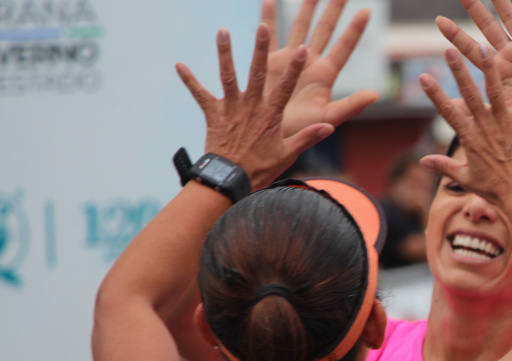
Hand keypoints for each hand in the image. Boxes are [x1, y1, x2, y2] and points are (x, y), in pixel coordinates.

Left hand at [176, 25, 333, 189]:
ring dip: (225, 53)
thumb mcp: (288, 154)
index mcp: (271, 115)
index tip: (302, 50)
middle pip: (257, 73)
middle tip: (262, 28)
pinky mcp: (213, 115)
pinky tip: (179, 65)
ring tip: (222, 32)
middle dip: (260, 49)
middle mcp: (251, 107)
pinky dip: (189, 80)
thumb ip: (308, 137)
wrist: (230, 180)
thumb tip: (329, 126)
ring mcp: (231, 109)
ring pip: (228, 76)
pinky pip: (200, 95)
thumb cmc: (260, 169)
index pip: (286, 87)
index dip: (295, 68)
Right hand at [260, 0, 378, 136]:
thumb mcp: (328, 118)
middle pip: (325, 30)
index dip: (355, 30)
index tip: (367, 11)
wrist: (271, 135)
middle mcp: (310, 62)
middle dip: (333, 10)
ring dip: (307, 8)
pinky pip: (271, 35)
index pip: (344, 47)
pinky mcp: (270, 61)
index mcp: (326, 74)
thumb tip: (375, 95)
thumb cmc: (302, 130)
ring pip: (300, 26)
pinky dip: (270, 18)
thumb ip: (350, 106)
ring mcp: (291, 59)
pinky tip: (270, 0)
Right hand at [418, 46, 511, 205]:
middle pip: (468, 95)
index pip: (448, 112)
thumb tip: (423, 161)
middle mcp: (485, 128)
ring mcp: (506, 124)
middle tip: (449, 50)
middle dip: (458, 71)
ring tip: (484, 48)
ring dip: (489, 69)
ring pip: (494, 91)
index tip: (424, 77)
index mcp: (469, 138)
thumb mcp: (466, 178)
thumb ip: (443, 166)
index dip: (435, 94)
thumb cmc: (495, 190)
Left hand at [437, 0, 511, 144]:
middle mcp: (510, 54)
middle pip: (488, 27)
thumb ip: (480, 107)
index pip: (471, 49)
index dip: (456, 36)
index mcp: (496, 70)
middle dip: (475, 9)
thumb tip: (451, 107)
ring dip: (502, 2)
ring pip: (511, 18)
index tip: (439, 21)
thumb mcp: (502, 113)